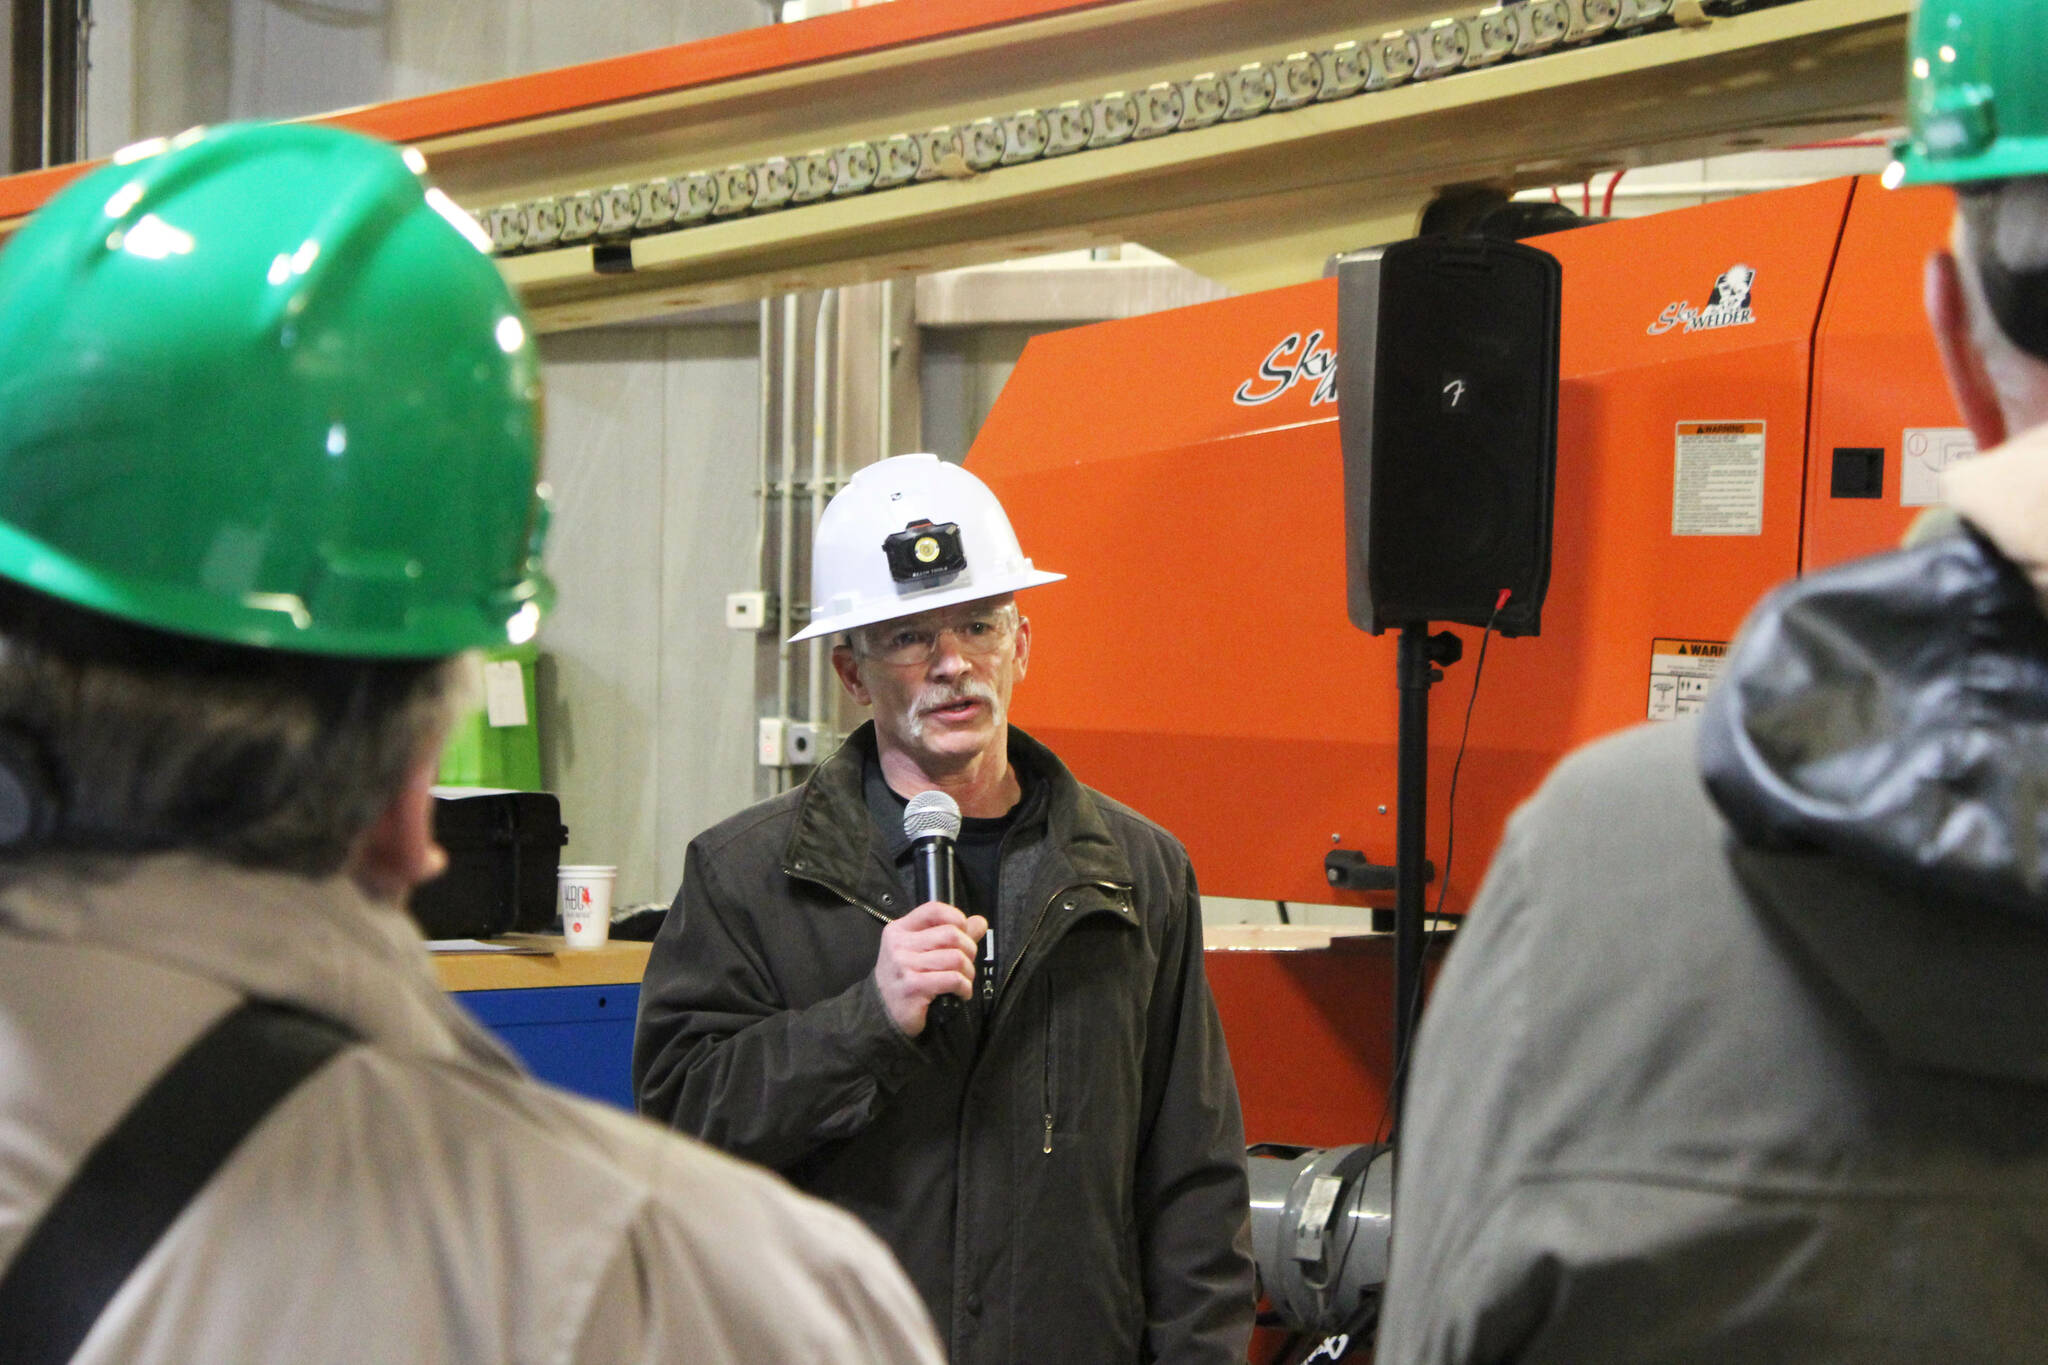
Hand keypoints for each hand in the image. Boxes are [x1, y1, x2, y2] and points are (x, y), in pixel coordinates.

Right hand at [874, 901, 988, 1037]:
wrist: (882, 1011)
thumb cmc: (904, 978)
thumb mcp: (921, 951)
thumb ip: (950, 934)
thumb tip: (979, 922)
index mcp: (900, 930)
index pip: (933, 910)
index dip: (957, 917)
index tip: (964, 931)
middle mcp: (899, 944)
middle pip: (951, 934)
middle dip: (969, 949)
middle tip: (967, 962)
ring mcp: (904, 965)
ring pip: (955, 958)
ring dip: (968, 972)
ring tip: (964, 980)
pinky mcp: (913, 987)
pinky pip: (953, 979)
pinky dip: (964, 987)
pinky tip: (961, 992)